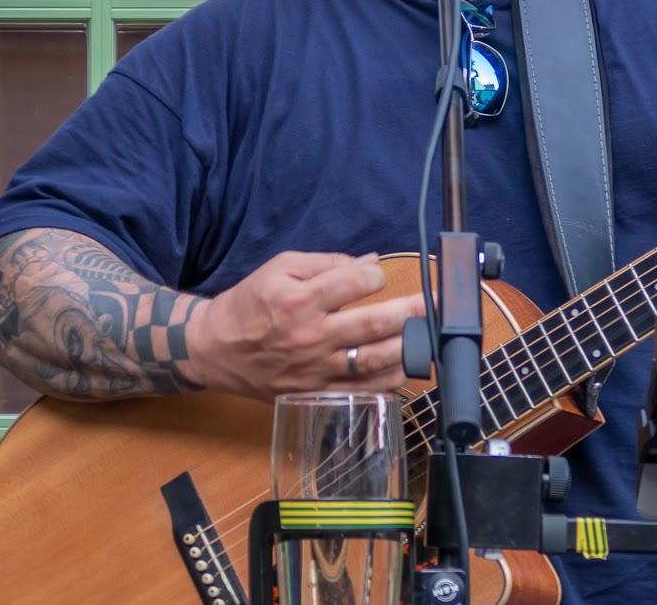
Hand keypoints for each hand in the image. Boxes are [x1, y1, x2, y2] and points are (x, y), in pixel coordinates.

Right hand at [186, 251, 425, 400]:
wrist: (217, 349)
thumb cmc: (249, 303)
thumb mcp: (279, 268)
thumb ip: (325, 263)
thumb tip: (369, 263)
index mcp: (299, 299)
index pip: (352, 283)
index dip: (373, 275)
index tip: (378, 274)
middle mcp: (311, 336)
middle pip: (373, 324)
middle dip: (413, 311)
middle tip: (439, 302)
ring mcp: (317, 369)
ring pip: (374, 360)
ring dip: (410, 347)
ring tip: (432, 335)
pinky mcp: (318, 392)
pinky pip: (363, 389)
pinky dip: (390, 380)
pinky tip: (409, 366)